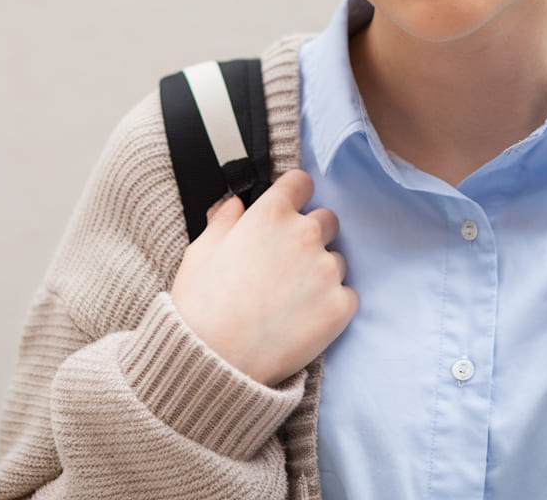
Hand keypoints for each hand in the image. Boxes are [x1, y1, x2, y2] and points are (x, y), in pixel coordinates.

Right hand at [171, 169, 357, 385]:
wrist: (211, 364)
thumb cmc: (199, 308)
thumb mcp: (200, 252)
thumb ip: (224, 220)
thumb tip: (236, 204)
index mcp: (271, 214)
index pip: (301, 182)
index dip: (294, 195)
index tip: (289, 209)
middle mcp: (304, 234)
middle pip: (326, 219)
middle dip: (310, 235)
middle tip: (286, 264)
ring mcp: (326, 270)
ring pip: (337, 259)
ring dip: (321, 272)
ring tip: (290, 300)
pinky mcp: (340, 305)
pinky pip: (347, 295)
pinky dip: (331, 305)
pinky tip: (304, 320)